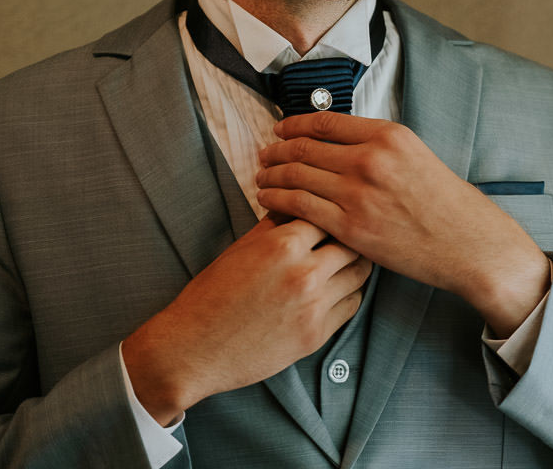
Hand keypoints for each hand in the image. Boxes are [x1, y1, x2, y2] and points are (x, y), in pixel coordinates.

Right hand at [122, 216, 371, 425]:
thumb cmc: (212, 294)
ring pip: (359, 274)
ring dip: (354, 266)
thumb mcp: (240, 248)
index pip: (328, 214)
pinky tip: (337, 290)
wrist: (193, 348)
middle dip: (350, 238)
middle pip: (352, 244)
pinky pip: (352, 305)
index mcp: (283, 244)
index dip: (331, 214)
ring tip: (346, 262)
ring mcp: (313, 306)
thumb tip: (299, 205)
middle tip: (350, 238)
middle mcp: (304, 273)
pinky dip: (349, 294)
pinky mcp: (316, 335)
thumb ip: (275, 225)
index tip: (333, 216)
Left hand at [255, 112, 549, 337]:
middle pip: (303, 146)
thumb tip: (339, 144)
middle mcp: (370, 159)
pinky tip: (268, 200)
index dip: (294, 125)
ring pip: (296, 175)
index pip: (324, 121)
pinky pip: (299, 207)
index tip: (281, 130)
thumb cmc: (448, 204)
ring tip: (261, 177)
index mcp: (387, 135)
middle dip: (276, 149)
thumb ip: (378, 146)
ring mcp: (358, 193)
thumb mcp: (417, 156)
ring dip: (271, 174)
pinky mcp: (350, 227)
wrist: (469, 243)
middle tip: (264, 154)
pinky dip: (277, 200)